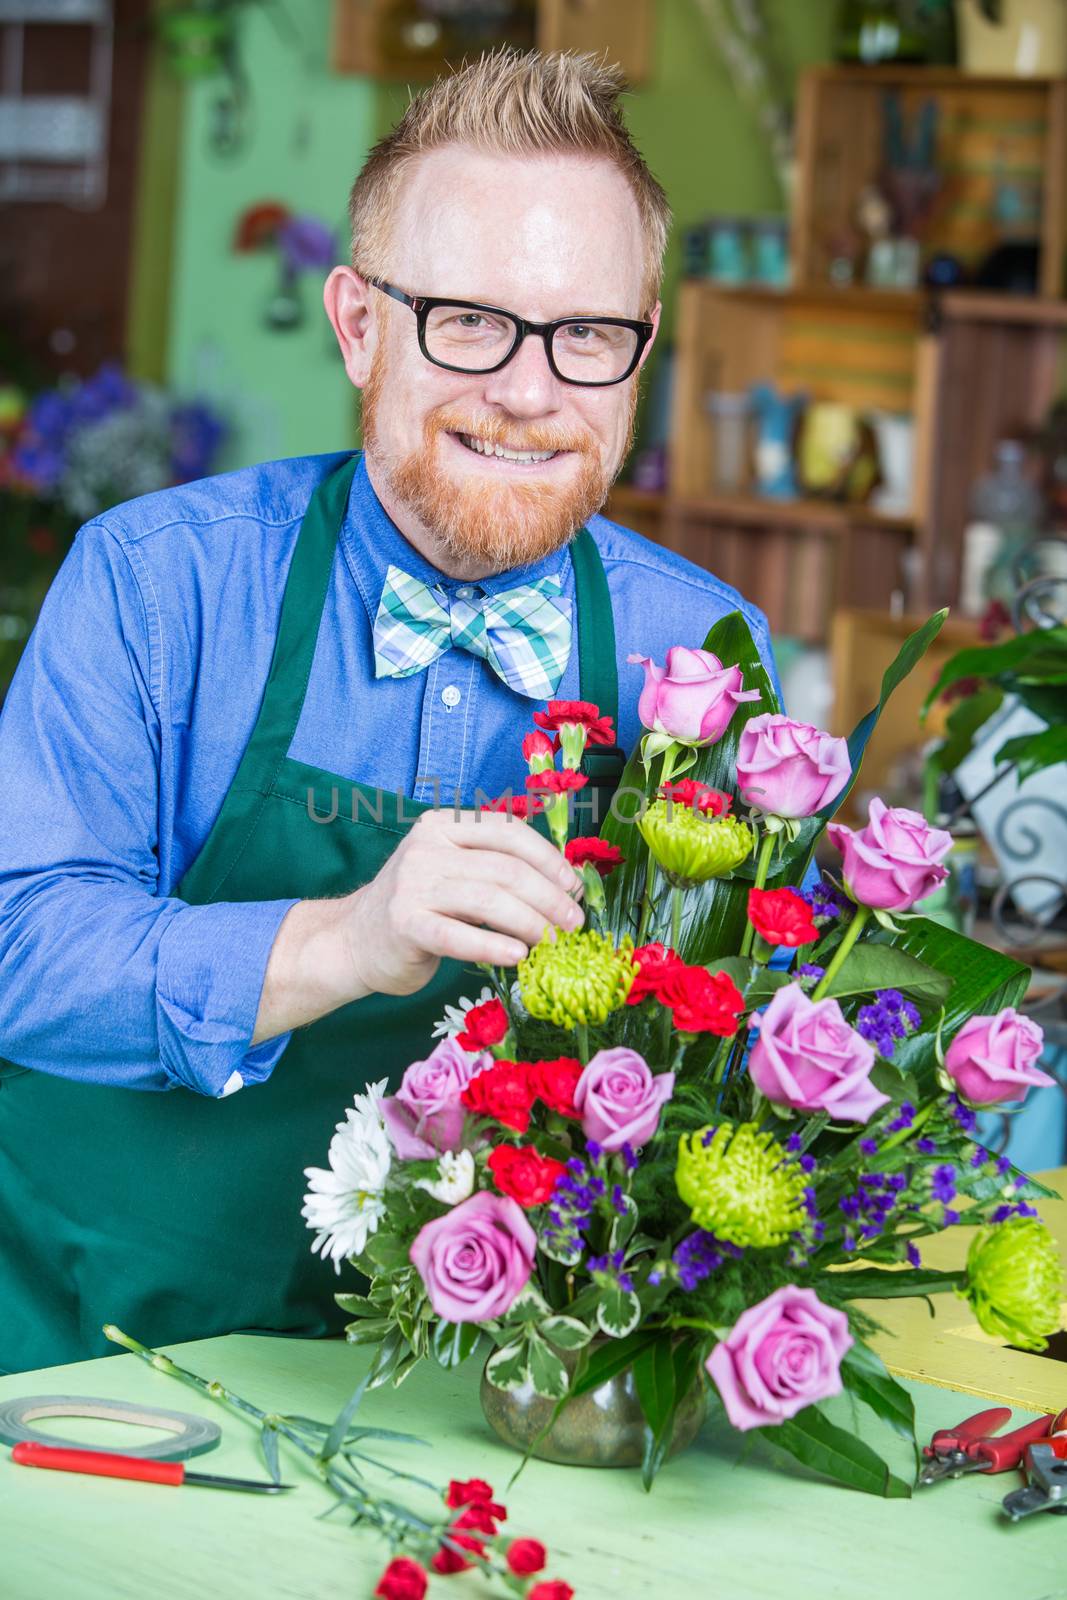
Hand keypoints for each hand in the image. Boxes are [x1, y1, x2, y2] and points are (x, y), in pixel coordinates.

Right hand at [341, 809, 583, 996]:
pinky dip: (493, 946)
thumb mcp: (455, 874)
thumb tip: (565, 884)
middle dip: (548, 897)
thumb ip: (496, 869)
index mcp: (444, 825)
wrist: (353, 941)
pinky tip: (518, 957)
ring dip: (530, 923)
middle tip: (573, 923)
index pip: (508, 831)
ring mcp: (412, 884)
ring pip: (488, 900)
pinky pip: (458, 935)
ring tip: (554, 943)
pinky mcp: (404, 924)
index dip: (548, 858)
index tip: (574, 887)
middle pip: (505, 868)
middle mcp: (426, 847)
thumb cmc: (419, 908)